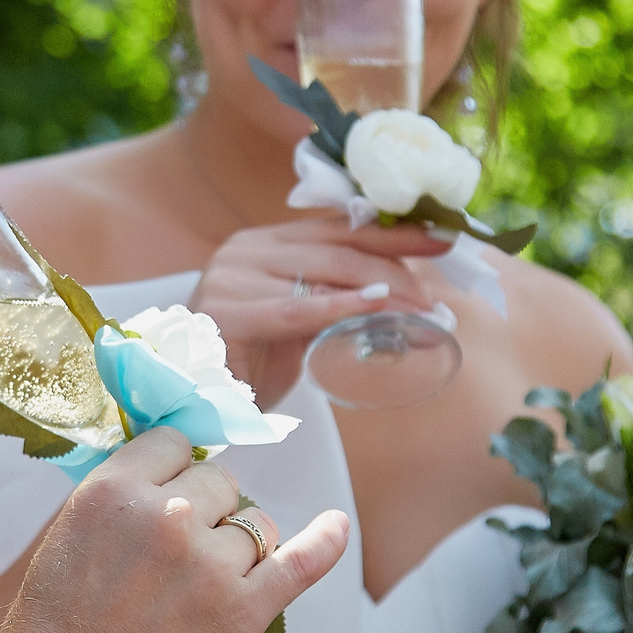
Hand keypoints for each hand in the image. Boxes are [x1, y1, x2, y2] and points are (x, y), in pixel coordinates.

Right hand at [0, 428, 348, 632]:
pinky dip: (325, 542)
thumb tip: (172, 477)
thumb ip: (118, 504)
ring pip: (255, 526)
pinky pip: (299, 562)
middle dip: (208, 512)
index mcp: (112, 492)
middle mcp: (166, 517)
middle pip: (220, 482)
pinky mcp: (243, 611)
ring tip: (202, 591)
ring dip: (241, 549)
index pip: (172, 443)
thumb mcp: (64, 542)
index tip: (174, 493)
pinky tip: (337, 527)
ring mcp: (209, 564)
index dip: (176, 469)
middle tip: (178, 561)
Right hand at [188, 218, 454, 407]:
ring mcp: (232, 276)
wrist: (192, 404)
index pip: (337, 228)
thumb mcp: (296, 322)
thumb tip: (402, 300)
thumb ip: (332, 300)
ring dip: (384, 295)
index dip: (391, 234)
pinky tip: (376, 307)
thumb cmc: (248, 365)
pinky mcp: (228, 313)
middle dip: (396, 269)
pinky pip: (297, 310)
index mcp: (262, 244)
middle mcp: (245, 249)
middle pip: (338, 248)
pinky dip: (341, 307)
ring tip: (423, 313)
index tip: (440, 239)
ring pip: (325, 274)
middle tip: (438, 298)